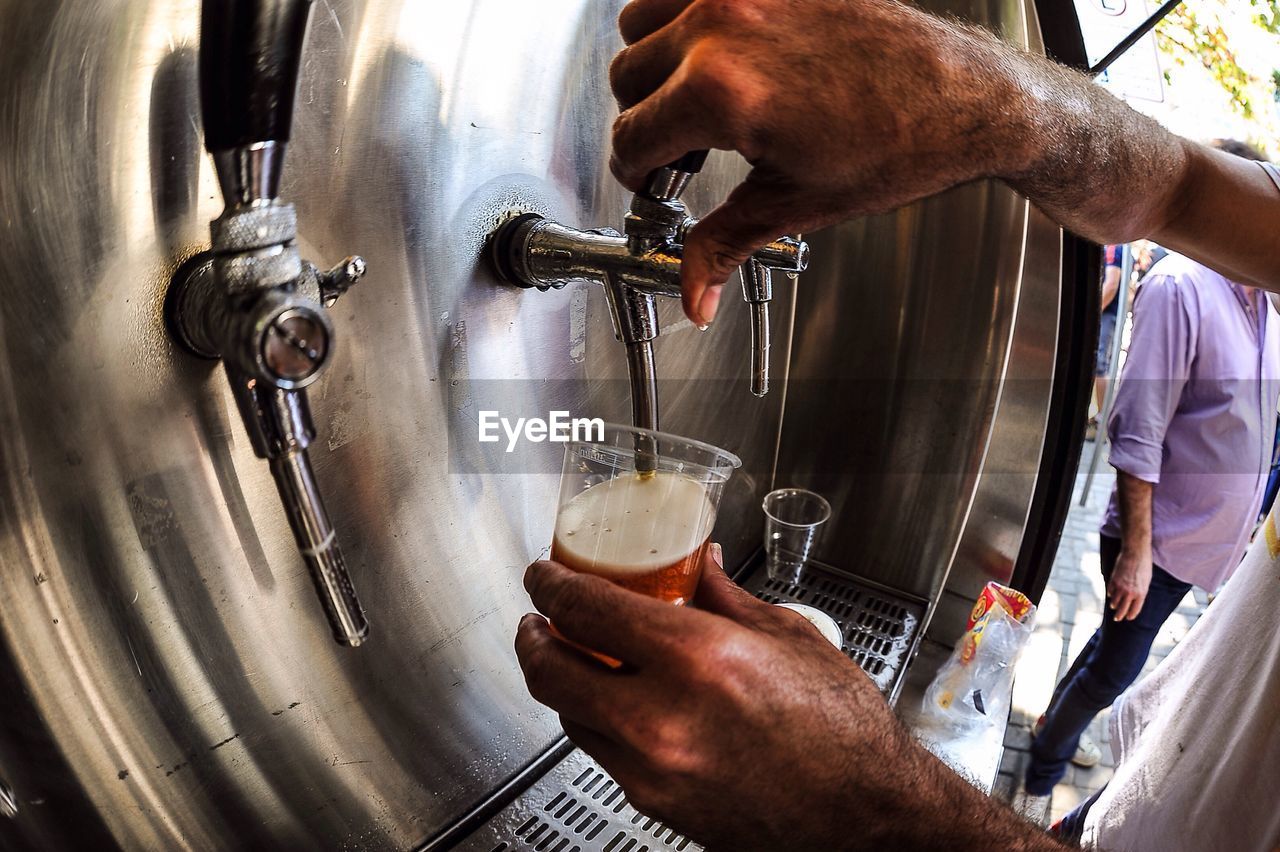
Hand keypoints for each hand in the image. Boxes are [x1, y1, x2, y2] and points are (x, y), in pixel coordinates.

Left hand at [514, 545, 1055, 849]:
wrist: (865, 816)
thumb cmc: (842, 730)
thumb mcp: (788, 637)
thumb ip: (725, 596)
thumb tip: (697, 563)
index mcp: (697, 659)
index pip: (587, 609)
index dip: (550, 586)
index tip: (541, 576)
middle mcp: (663, 718)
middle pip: (552, 672)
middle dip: (532, 638)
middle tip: (536, 618)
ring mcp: (652, 770)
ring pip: (570, 718)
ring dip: (560, 682)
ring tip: (572, 656)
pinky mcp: (654, 805)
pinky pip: (602, 754)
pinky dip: (597, 722)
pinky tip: (614, 703)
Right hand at [608, 0, 1023, 324]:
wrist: (967, 98)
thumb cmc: (901, 145)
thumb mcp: (795, 203)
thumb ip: (725, 245)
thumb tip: (694, 293)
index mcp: (723, 91)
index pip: (630, 137)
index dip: (638, 175)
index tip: (656, 182)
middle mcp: (724, 25)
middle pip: (627, 76)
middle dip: (645, 121)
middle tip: (684, 151)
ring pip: (642, 22)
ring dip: (653, 63)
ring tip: (694, 98)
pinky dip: (685, 20)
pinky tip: (717, 57)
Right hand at [1107, 546, 1152, 620]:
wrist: (1135, 553)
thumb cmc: (1144, 566)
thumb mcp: (1146, 581)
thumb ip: (1140, 591)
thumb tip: (1134, 599)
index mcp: (1141, 594)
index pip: (1134, 610)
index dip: (1131, 615)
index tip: (1128, 618)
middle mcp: (1130, 593)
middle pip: (1122, 609)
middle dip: (1119, 616)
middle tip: (1117, 619)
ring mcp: (1120, 587)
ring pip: (1114, 601)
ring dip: (1114, 605)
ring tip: (1114, 607)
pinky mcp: (1113, 581)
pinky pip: (1110, 591)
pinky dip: (1111, 594)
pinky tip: (1111, 595)